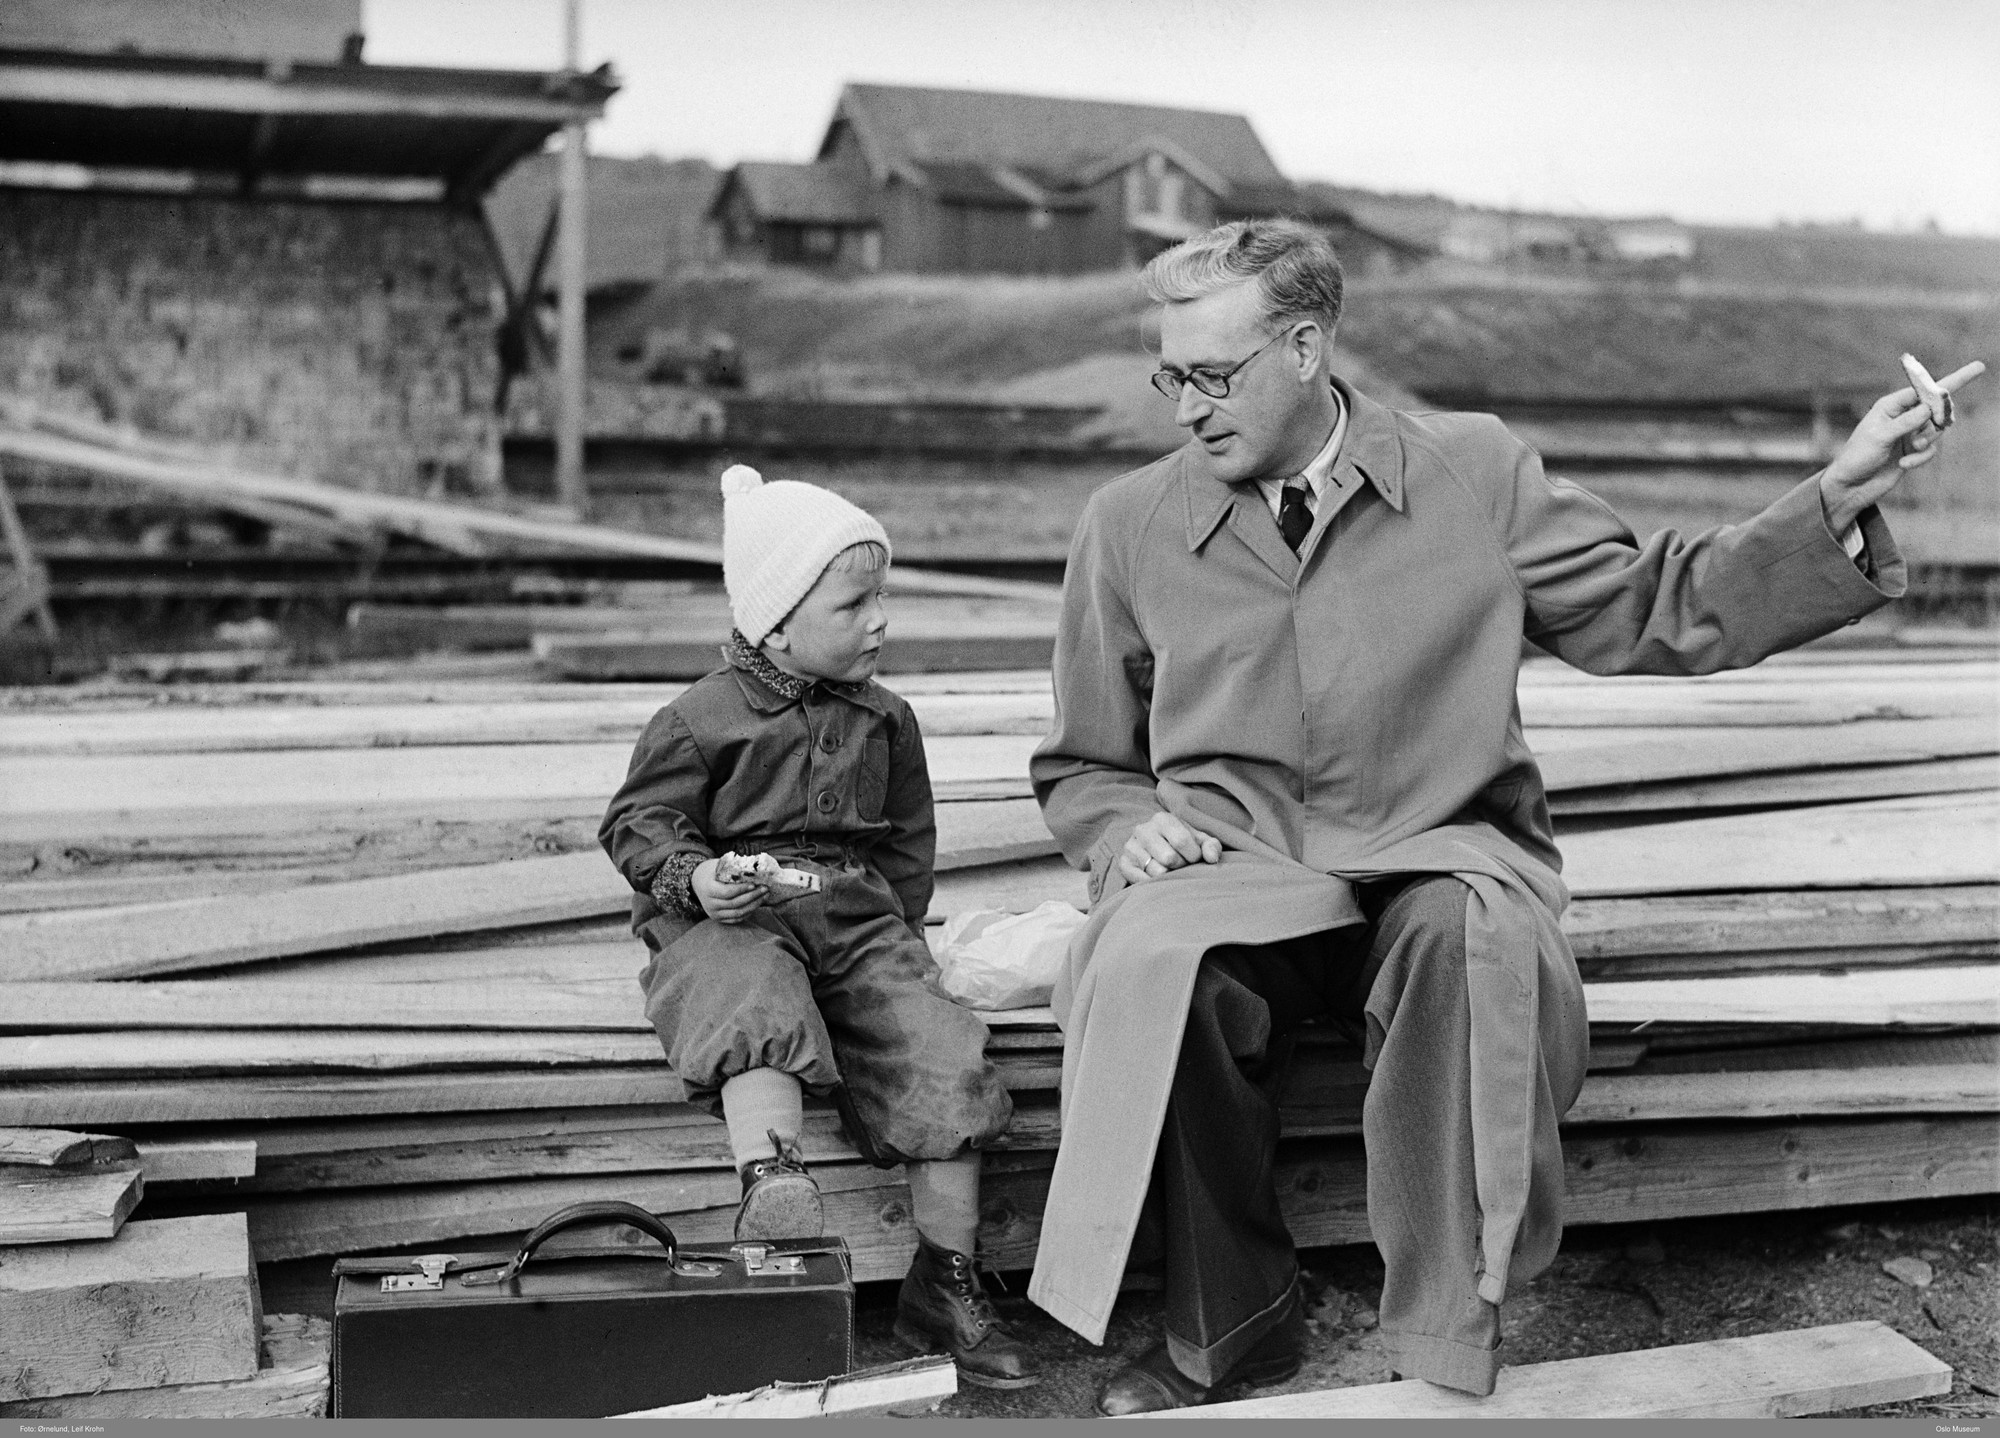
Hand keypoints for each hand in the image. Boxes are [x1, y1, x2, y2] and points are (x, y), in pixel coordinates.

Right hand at [693, 858, 764, 922]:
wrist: (698, 881)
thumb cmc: (712, 871)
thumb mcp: (718, 866)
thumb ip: (733, 868)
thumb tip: (755, 868)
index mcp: (708, 889)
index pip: (727, 892)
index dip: (741, 889)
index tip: (754, 884)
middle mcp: (710, 904)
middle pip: (735, 903)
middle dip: (752, 897)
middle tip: (765, 889)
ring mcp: (714, 913)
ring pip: (738, 913)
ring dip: (754, 905)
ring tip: (765, 896)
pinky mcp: (719, 919)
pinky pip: (737, 918)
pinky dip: (749, 912)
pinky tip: (757, 904)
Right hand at [1118, 811, 1222, 884]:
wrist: (1155, 847)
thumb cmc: (1182, 845)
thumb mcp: (1199, 841)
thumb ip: (1211, 846)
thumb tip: (1212, 859)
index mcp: (1162, 819)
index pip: (1181, 841)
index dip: (1193, 855)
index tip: (1194, 858)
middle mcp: (1143, 829)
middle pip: (1169, 858)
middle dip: (1181, 866)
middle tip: (1181, 865)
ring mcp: (1130, 846)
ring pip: (1157, 872)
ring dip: (1169, 876)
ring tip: (1170, 870)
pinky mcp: (1124, 863)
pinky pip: (1142, 881)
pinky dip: (1154, 883)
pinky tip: (1158, 878)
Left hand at [1819, 360, 1984, 532]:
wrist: (1850, 487)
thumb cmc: (1857, 458)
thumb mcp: (1879, 437)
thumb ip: (1905, 422)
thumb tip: (1929, 408)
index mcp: (1890, 406)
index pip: (1922, 389)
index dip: (1946, 383)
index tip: (1976, 369)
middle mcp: (1901, 417)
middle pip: (1936, 407)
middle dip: (1943, 414)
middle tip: (1941, 419)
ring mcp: (1908, 435)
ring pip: (1936, 430)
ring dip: (1929, 440)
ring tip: (1912, 449)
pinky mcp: (1912, 452)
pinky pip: (1930, 450)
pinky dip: (1922, 457)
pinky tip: (1904, 465)